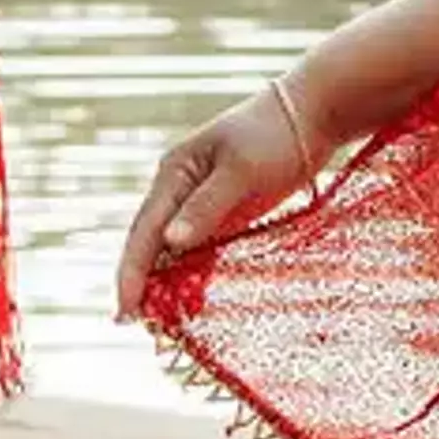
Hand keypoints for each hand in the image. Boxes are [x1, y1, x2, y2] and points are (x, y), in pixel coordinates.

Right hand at [117, 80, 321, 312]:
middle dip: (140, 281)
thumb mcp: (242, 170)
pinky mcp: (226, 212)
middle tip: (130, 323)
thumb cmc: (276, 135)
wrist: (313, 115)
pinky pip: (200, 249)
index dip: (132, 271)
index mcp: (175, 173)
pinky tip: (190, 299)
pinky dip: (192, 273)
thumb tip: (170, 241)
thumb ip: (207, 206)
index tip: (124, 309)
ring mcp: (202, 202)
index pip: (144, 230)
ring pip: (174, 249)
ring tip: (156, 322)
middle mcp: (180, 189)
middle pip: (152, 242)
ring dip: (164, 281)